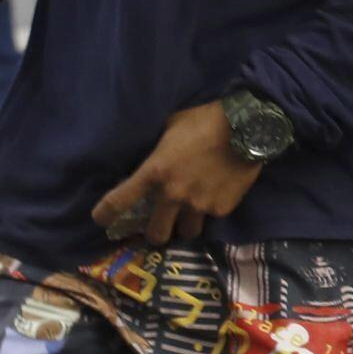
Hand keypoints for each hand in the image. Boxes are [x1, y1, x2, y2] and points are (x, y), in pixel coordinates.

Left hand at [89, 101, 263, 246]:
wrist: (250, 126)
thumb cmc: (206, 120)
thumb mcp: (172, 127)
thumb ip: (158, 147)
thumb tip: (150, 154)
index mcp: (154, 172)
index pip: (118, 202)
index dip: (104, 214)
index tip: (102, 219)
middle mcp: (173, 194)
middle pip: (155, 234)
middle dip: (155, 232)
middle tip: (161, 224)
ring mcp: (199, 204)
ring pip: (187, 232)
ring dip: (186, 224)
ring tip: (193, 212)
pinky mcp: (223, 207)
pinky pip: (212, 217)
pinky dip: (212, 209)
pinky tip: (219, 192)